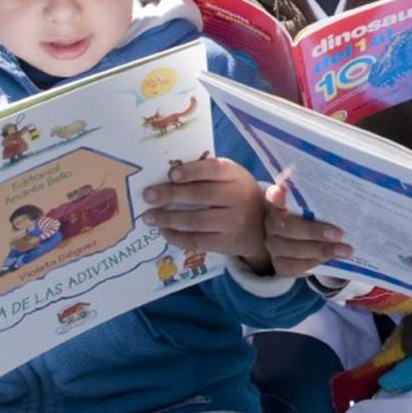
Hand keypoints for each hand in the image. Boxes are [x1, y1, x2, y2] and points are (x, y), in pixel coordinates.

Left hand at [141, 157, 269, 272]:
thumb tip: (165, 176)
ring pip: (195, 221)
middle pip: (201, 195)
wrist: (263, 225)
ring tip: (149, 217)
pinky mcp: (228, 243)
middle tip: (148, 196)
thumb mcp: (231, 178)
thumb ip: (206, 174)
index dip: (192, 171)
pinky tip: (164, 231)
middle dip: (170, 195)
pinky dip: (176, 237)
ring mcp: (235, 222)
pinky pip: (197, 241)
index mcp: (237, 175)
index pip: (214, 169)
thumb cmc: (236, 194)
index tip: (171, 174)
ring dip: (167, 219)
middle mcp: (239, 197)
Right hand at [260, 183, 351, 276]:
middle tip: (339, 234)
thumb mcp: (319, 204)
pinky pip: (291, 267)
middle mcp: (271, 222)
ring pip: (290, 249)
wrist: (310, 238)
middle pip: (287, 226)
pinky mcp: (278, 263)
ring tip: (344, 250)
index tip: (282, 192)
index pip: (273, 196)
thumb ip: (325, 199)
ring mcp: (272, 243)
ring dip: (320, 250)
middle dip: (314, 231)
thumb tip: (351, 195)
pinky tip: (328, 259)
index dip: (277, 195)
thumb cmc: (316, 215)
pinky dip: (312, 263)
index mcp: (279, 201)